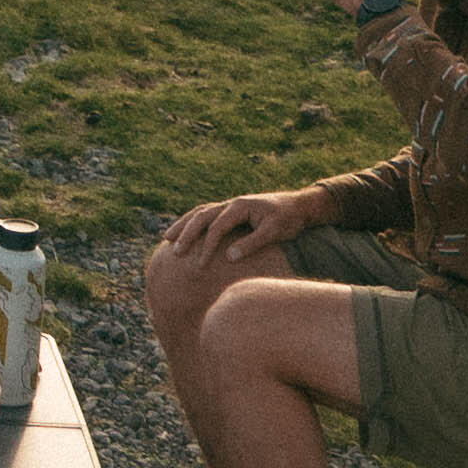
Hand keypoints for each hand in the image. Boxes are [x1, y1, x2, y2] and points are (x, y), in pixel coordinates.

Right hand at [156, 184, 314, 285]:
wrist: (299, 206)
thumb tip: (228, 257)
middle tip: (175, 252)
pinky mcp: (232, 210)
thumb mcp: (274, 232)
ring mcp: (230, 205)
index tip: (199, 265)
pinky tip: (185, 232)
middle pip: (202, 216)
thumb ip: (252, 244)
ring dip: (184, 224)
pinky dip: (192, 221)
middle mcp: (231, 203)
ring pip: (200, 212)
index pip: (217, 226)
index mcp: (240, 206)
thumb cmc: (288, 220)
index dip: (207, 245)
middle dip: (186, 233)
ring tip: (167, 238)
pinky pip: (207, 214)